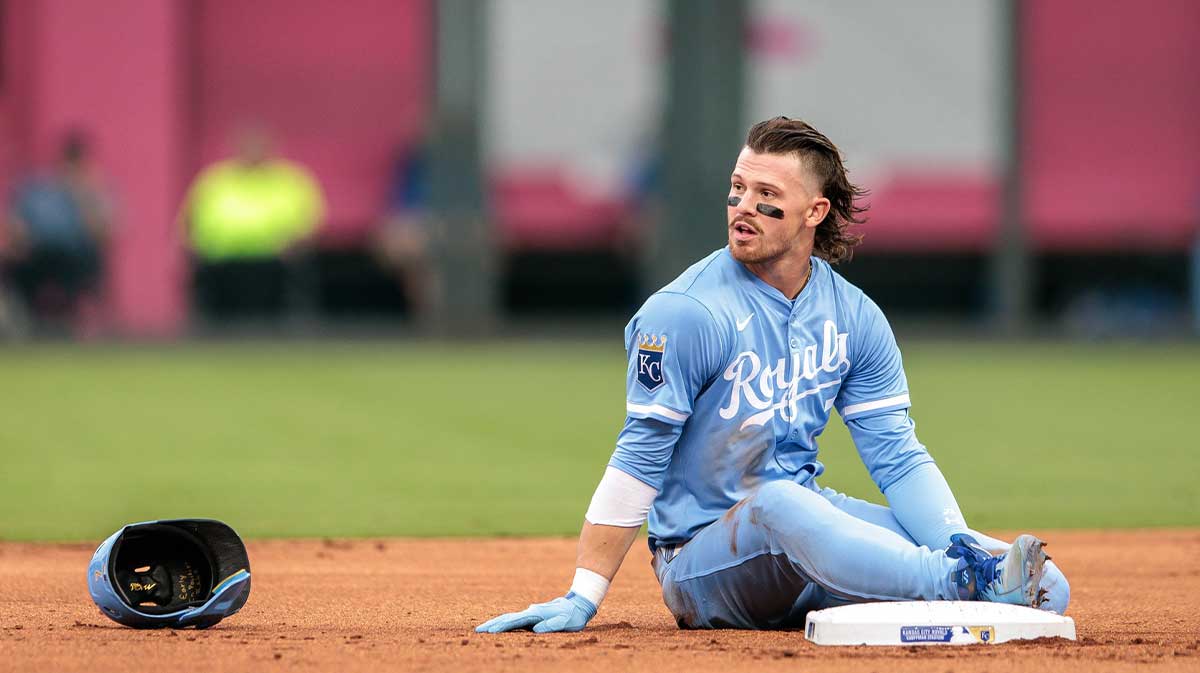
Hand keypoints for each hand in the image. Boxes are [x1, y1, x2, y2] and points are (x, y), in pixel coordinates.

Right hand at [475, 592, 597, 632]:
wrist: (577, 603)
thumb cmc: (572, 615)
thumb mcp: (565, 621)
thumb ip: (551, 625)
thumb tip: (535, 630)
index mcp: (536, 614)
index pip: (515, 621)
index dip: (502, 627)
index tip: (490, 632)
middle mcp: (531, 612)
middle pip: (508, 618)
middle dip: (492, 624)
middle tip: (477, 631)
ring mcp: (531, 613)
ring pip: (510, 618)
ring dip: (496, 623)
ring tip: (483, 629)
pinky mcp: (533, 616)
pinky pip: (515, 620)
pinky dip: (504, 623)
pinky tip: (499, 627)